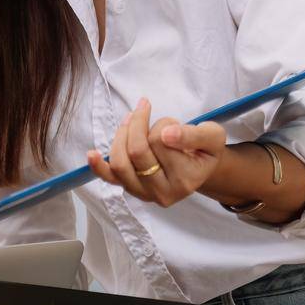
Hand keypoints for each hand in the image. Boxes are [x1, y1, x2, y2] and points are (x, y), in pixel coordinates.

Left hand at [86, 98, 227, 207]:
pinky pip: (110, 178)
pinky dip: (98, 166)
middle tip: (145, 111)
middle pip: (138, 151)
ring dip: (122, 134)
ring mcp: (143, 193)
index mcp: (186, 180)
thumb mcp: (212, 136)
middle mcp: (164, 193)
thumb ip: (194, 135)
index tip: (171, 122)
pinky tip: (92, 153)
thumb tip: (167, 135)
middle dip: (138, 124)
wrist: (197, 167)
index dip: (163, 123)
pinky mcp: (129, 188)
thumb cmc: (203, 149)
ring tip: (131, 120)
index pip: (161, 142)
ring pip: (121, 162)